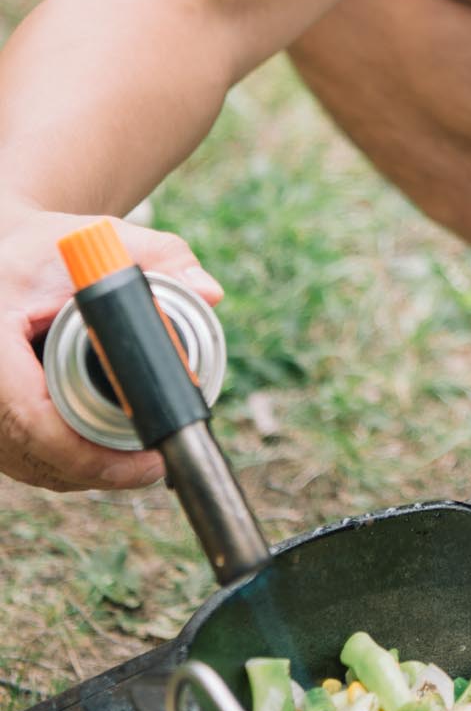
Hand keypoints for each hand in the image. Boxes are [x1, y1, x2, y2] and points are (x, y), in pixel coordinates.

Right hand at [0, 208, 222, 491]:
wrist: (0, 250)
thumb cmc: (49, 246)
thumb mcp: (105, 239)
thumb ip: (164, 257)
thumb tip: (210, 293)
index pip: (29, 412)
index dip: (85, 450)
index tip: (142, 460)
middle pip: (30, 450)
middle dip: (94, 468)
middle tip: (152, 466)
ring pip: (25, 462)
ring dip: (78, 471)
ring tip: (135, 463)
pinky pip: (19, 457)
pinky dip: (58, 462)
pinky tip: (99, 457)